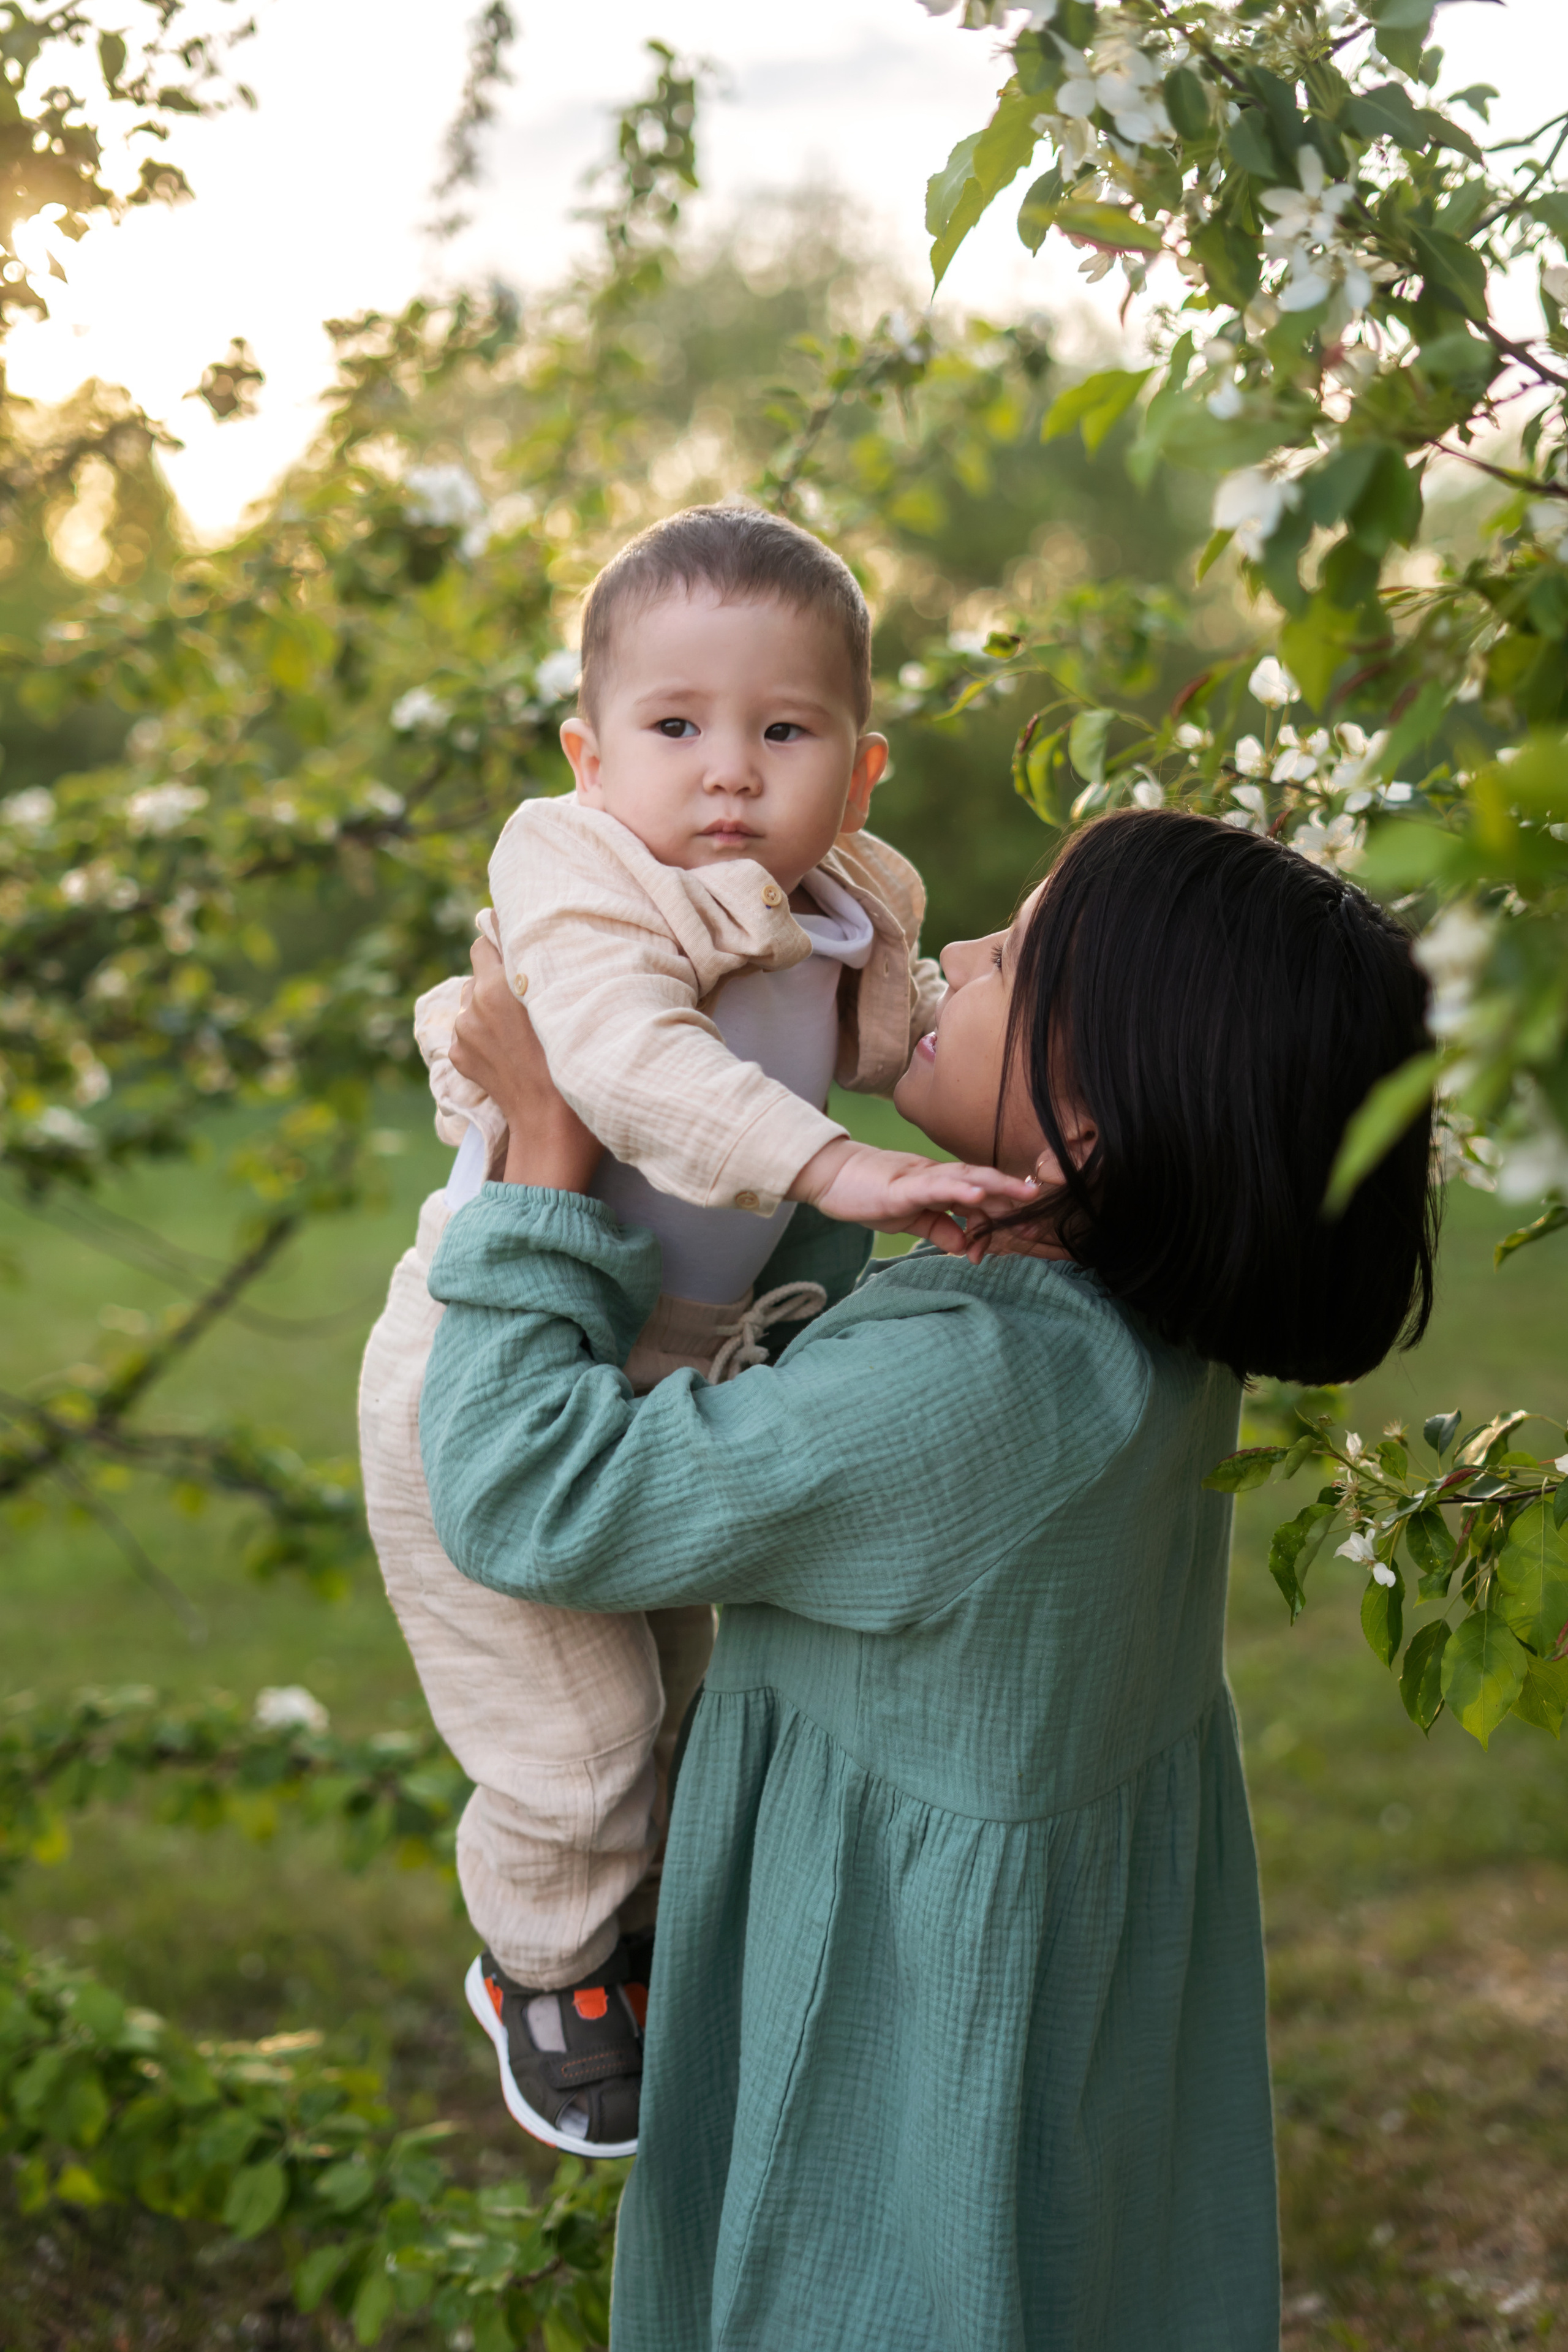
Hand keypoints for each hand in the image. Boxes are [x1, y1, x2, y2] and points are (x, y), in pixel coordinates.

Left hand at [449, 938, 601, 1192]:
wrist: (552, 1128)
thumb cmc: (572, 1063)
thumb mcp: (565, 1005)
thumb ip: (545, 971)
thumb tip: (532, 946)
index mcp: (497, 986)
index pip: (485, 939)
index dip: (503, 939)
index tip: (521, 943)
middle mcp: (473, 1004)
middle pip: (479, 971)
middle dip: (500, 975)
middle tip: (530, 992)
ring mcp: (463, 1033)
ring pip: (473, 1001)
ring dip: (492, 1005)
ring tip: (523, 1027)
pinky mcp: (459, 1057)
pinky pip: (469, 1030)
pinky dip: (485, 1033)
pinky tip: (512, 1049)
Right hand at [790, 1138, 1038, 1258]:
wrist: (829, 1177)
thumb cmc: (867, 1194)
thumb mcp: (908, 1219)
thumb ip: (938, 1228)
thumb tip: (965, 1245)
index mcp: (938, 1185)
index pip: (979, 1197)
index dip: (1004, 1212)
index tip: (1030, 1229)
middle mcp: (935, 1176)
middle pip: (982, 1181)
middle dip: (1015, 1192)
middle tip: (1048, 1203)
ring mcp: (919, 1179)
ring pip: (964, 1177)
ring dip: (997, 1184)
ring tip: (1025, 1192)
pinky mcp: (900, 1187)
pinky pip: (933, 1187)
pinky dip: (957, 1189)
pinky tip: (976, 1195)